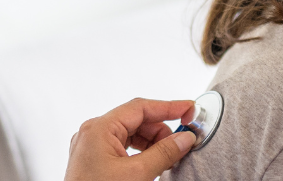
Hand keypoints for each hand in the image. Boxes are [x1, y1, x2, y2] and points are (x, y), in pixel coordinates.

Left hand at [65, 98, 197, 180]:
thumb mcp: (137, 174)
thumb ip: (164, 153)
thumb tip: (184, 139)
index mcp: (99, 129)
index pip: (140, 107)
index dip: (169, 107)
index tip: (190, 110)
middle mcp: (93, 134)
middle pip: (136, 120)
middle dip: (161, 130)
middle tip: (183, 142)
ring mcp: (92, 148)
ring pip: (130, 135)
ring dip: (153, 143)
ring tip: (170, 157)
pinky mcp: (95, 162)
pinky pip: (123, 148)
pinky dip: (142, 153)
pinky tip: (154, 163)